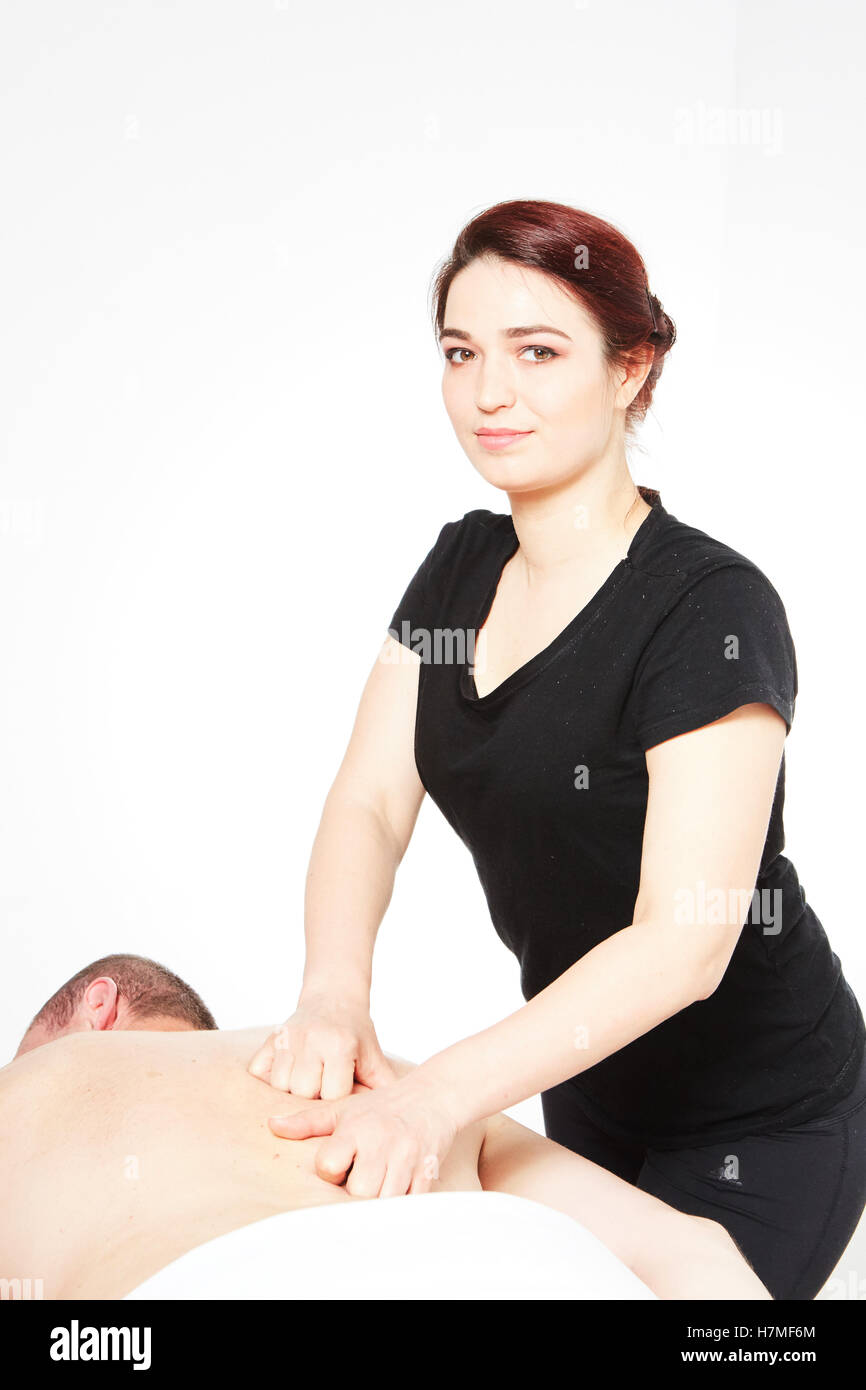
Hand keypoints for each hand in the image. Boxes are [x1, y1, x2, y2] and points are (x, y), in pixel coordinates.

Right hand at [247, 994, 396, 1099]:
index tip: (342, 1086)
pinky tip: (286, 1070)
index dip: (336, 1097)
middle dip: (313, 1095)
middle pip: (303, 1092)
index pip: (332, 1094)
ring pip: (278, 1085)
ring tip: (306, 1077)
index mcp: (340, 1045)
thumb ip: (383, 1086)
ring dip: (290, 1088)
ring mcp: (288, 1037)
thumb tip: (391, 1118)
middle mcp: (312, 1040)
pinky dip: (267, 1076)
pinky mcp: (270, 1037)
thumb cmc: (355, 1034)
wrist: (334, 997)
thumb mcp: (374, 1056)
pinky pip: (257, 1070)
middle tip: (322, 1082)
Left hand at [268, 1073, 459, 1197]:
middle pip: (359, 1191)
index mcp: (356, 1129)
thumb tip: (271, 1125)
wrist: (434, 1096)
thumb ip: (307, 1122)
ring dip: (378, 1203)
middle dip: (355, 1194)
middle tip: (359, 1182)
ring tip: (377, 1188)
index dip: (330, 1171)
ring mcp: (407, 1159)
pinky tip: (397, 1192)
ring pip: (385, 1202)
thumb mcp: (343, 1109)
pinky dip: (402, 1206)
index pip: (329, 1165)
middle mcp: (381, 1143)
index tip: (339, 1165)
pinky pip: (411, 1204)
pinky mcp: (428, 1172)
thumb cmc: (382, 1107)